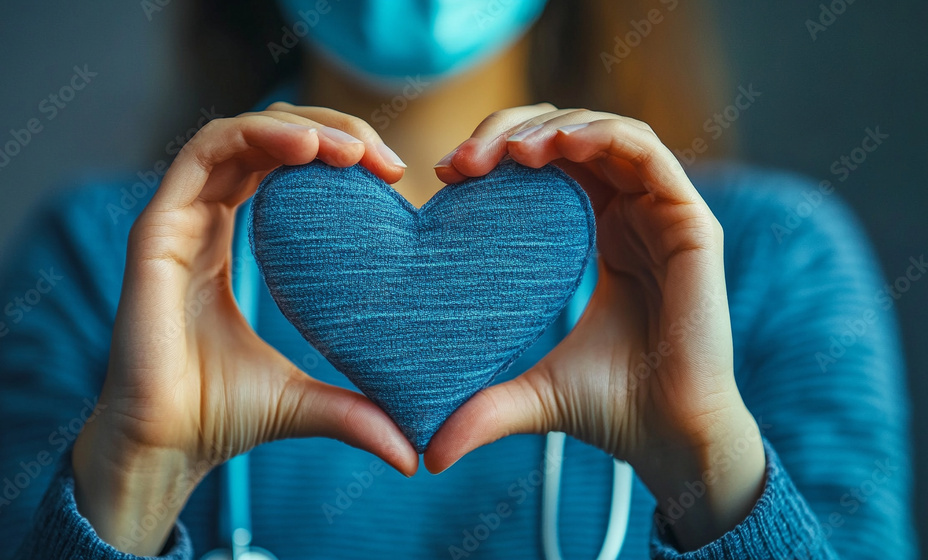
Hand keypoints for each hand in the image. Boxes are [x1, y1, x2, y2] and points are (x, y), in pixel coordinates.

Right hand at [72, 103, 416, 554]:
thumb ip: (357, 412)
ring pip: (238, 134)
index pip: (283, 167)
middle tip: (381, 159)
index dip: (336, 154)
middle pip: (267, 139)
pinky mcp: (157, 230)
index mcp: (229, 241)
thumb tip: (415, 454)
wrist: (165, 448)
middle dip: (328, 133)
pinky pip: (204, 152)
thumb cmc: (221, 418)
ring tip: (352, 151)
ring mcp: (177, 221)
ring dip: (300, 127)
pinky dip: (256, 135)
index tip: (391, 176)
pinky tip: (308, 150)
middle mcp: (202, 221)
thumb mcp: (305, 402)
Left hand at [426, 104, 765, 549]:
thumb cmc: (612, 411)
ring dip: (554, 128)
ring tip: (509, 152)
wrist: (670, 439)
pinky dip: (601, 136)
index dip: (499, 155)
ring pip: (607, 134)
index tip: (449, 175)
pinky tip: (557, 148)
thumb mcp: (533, 395)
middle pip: (571, 137)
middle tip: (466, 160)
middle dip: (514, 133)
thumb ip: (482, 410)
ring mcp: (662, 216)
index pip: (549, 167)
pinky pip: (647, 153)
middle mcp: (631, 217)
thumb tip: (426, 457)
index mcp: (599, 237)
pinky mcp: (690, 222)